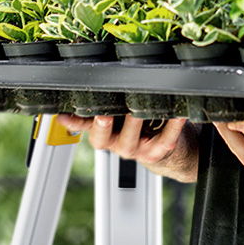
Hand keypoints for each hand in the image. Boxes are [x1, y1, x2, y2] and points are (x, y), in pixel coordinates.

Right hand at [52, 114, 196, 181]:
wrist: (167, 152)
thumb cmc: (141, 129)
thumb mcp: (117, 119)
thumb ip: (99, 108)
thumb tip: (76, 91)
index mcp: (104, 134)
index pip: (84, 127)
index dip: (75, 123)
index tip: (67, 115)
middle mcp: (117, 144)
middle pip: (104, 138)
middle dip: (102, 126)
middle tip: (103, 114)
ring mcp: (136, 151)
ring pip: (130, 141)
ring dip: (133, 123)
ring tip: (136, 110)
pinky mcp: (156, 153)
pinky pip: (164, 139)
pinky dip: (172, 126)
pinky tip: (176, 115)